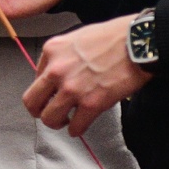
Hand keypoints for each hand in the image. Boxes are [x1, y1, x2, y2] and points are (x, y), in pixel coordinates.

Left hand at [23, 15, 149, 135]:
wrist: (137, 43)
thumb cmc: (112, 37)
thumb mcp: (76, 38)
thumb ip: (62, 56)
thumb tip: (56, 75)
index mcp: (52, 51)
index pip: (35, 78)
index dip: (45, 89)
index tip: (53, 93)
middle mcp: (56, 70)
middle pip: (31, 102)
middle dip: (39, 111)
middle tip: (49, 113)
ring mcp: (72, 89)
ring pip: (49, 118)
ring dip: (57, 123)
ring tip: (66, 121)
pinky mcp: (91, 104)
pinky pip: (76, 127)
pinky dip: (77, 130)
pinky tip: (80, 127)